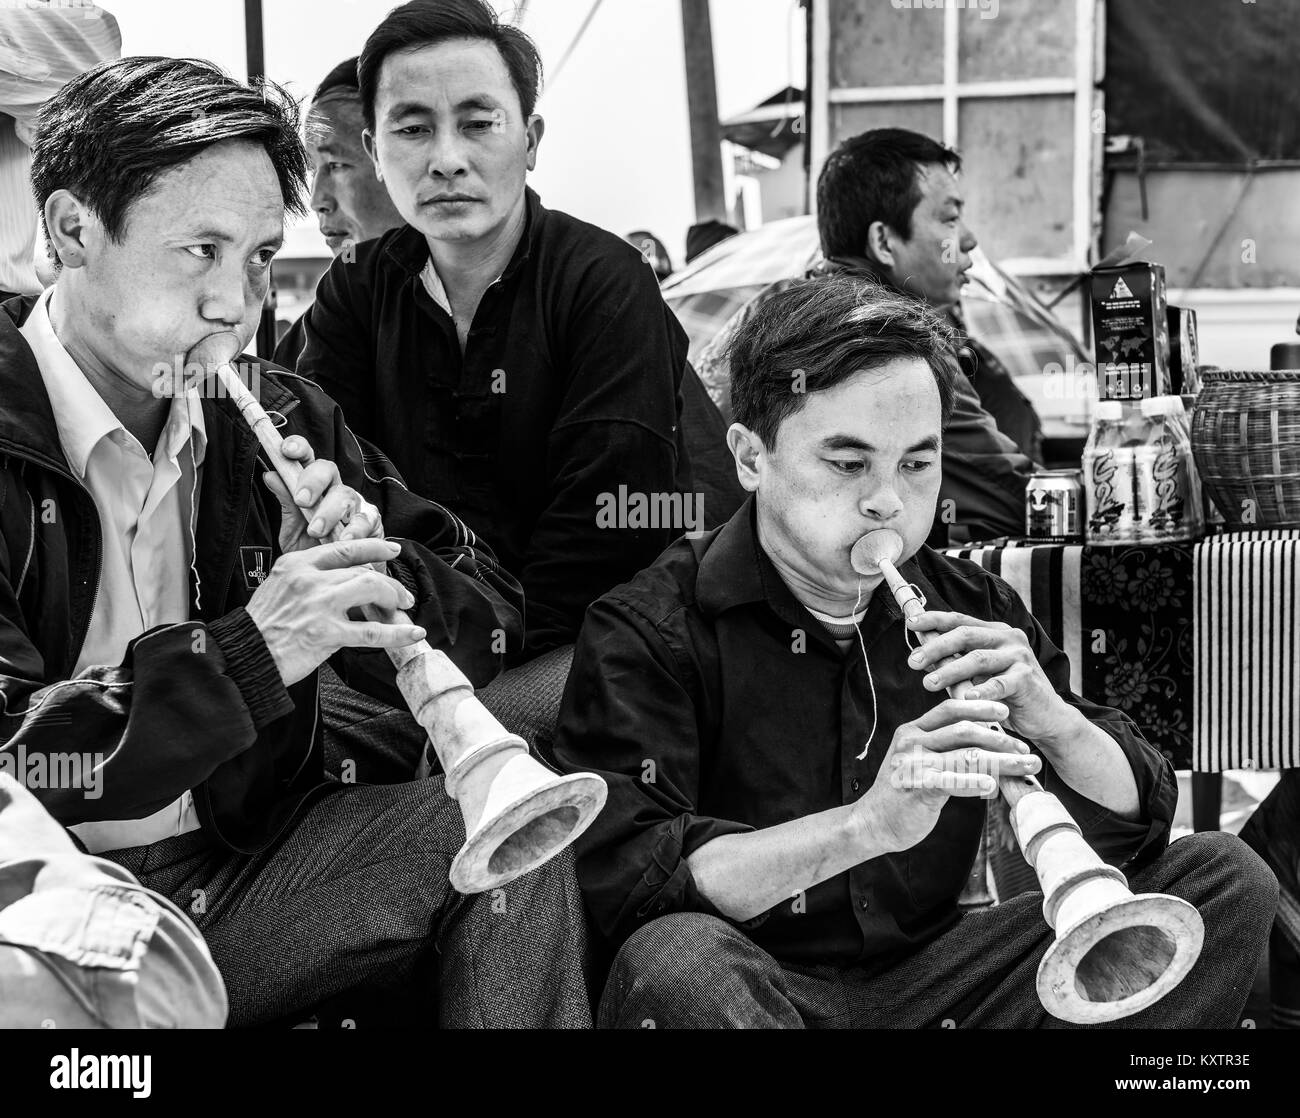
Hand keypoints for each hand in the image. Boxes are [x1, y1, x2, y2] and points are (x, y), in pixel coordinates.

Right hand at [244, 538, 424, 686]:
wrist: (244, 655)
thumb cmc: (262, 627)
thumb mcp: (279, 588)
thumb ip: (310, 580)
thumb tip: (347, 583)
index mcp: (296, 565)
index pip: (344, 548)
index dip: (373, 547)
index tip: (392, 549)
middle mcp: (309, 579)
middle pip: (363, 570)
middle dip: (389, 583)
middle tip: (401, 596)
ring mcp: (319, 605)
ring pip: (371, 588)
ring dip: (394, 598)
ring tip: (403, 609)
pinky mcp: (327, 633)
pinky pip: (372, 631)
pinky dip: (398, 632)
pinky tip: (412, 633)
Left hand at [262, 436, 383, 554]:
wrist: (337, 581)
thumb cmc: (314, 552)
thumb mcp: (293, 532)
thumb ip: (286, 505)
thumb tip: (270, 475)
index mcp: (313, 487)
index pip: (307, 458)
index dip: (298, 448)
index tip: (287, 451)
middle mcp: (335, 490)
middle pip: (327, 468)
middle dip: (313, 480)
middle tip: (301, 500)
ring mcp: (356, 504)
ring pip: (345, 494)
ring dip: (329, 511)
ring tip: (316, 531)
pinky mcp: (373, 522)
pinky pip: (364, 520)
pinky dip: (353, 530)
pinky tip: (343, 540)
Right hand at [853, 698, 1040, 853]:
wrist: (873, 823)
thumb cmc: (903, 793)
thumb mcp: (918, 760)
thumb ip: (942, 747)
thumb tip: (982, 740)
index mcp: (912, 730)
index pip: (949, 709)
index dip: (979, 707)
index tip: (1005, 712)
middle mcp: (911, 742)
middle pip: (963, 731)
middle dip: (999, 739)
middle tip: (1024, 749)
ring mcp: (912, 764)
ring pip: (965, 756)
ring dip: (1001, 761)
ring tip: (1025, 766)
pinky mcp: (916, 788)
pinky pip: (951, 781)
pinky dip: (974, 782)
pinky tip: (993, 786)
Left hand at [904, 610, 1071, 742]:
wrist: (1046, 716)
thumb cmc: (1007, 695)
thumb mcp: (980, 675)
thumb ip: (958, 662)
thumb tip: (922, 656)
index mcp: (995, 632)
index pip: (960, 620)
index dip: (934, 620)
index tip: (911, 624)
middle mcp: (1008, 638)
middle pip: (965, 635)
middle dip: (936, 647)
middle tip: (913, 662)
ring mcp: (1019, 656)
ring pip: (978, 659)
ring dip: (950, 671)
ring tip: (928, 683)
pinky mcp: (1027, 678)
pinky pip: (999, 684)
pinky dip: (981, 691)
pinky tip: (965, 698)